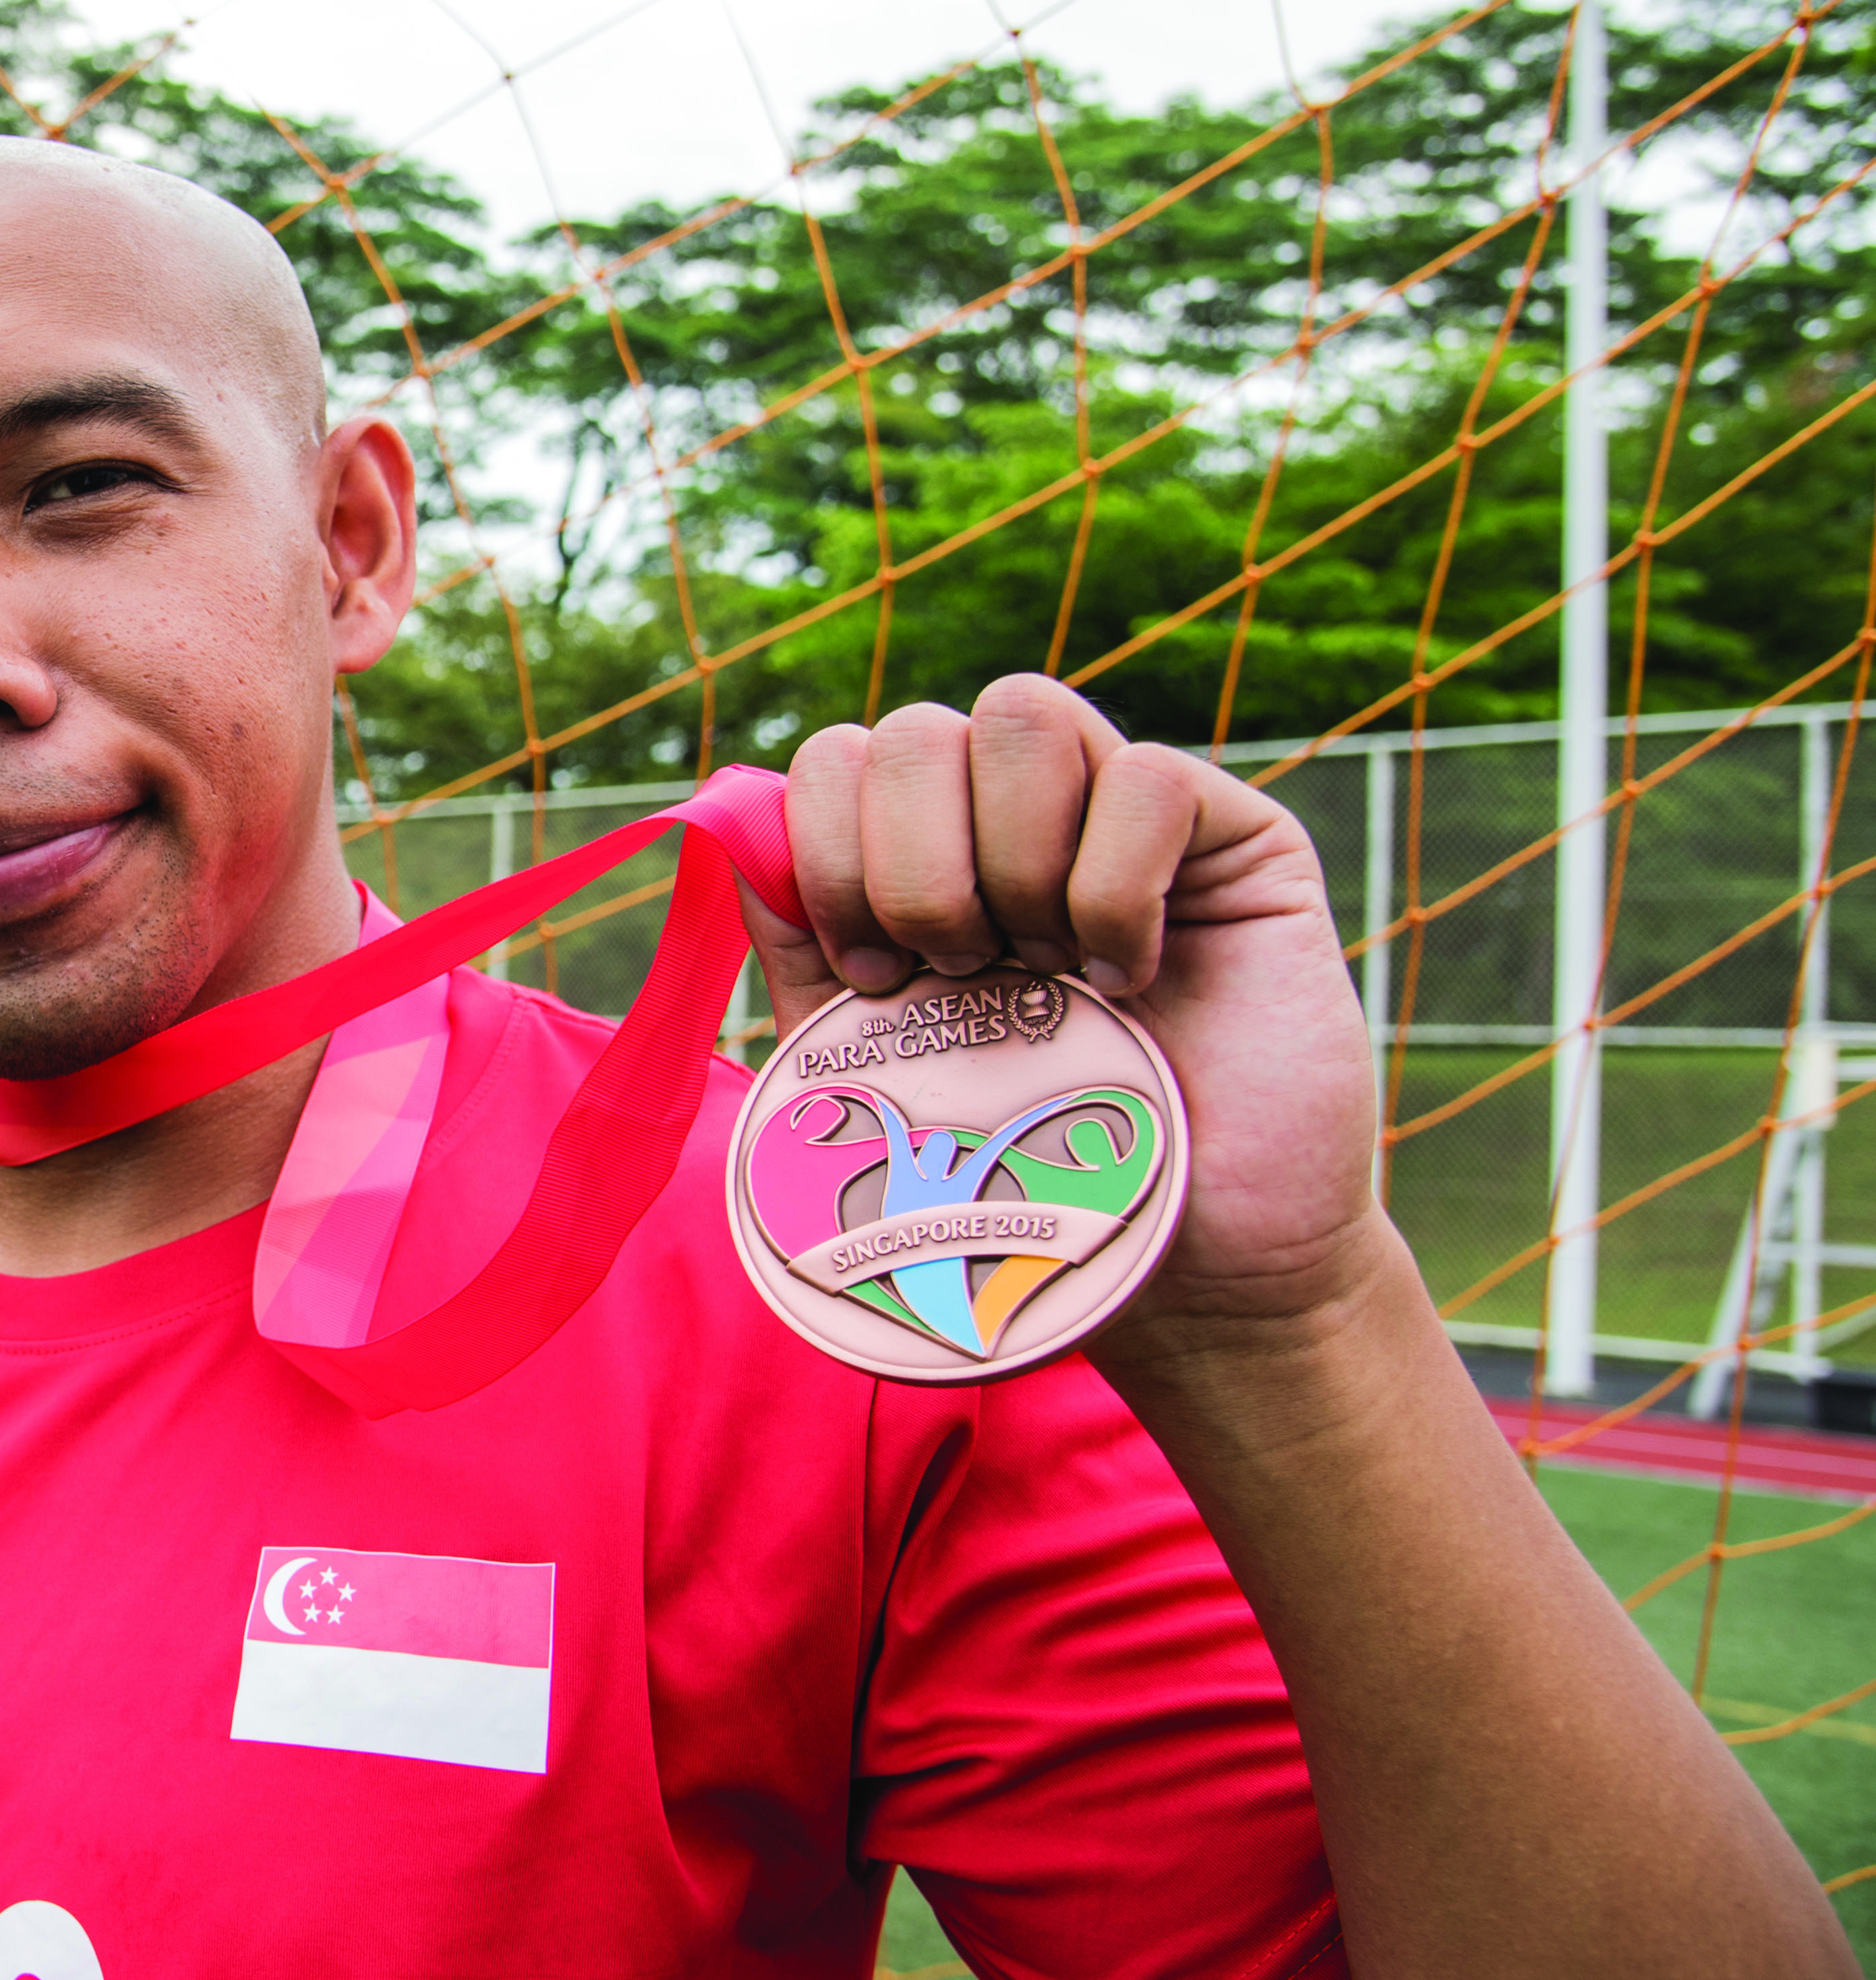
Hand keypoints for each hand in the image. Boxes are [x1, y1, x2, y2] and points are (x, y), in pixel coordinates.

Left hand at [745, 674, 1383, 1343]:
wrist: (1186, 1269)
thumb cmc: (1029, 1177)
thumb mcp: (879, 1067)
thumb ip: (808, 954)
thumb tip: (743, 836)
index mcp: (926, 858)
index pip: (837, 758)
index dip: (829, 855)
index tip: (873, 977)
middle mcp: (1018, 817)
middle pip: (915, 727)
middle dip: (910, 866)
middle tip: (960, 976)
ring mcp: (1125, 813)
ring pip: (1024, 711)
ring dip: (1010, 861)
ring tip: (1048, 974)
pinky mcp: (1236, 834)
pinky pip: (1148, 775)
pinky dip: (1117, 889)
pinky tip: (1132, 980)